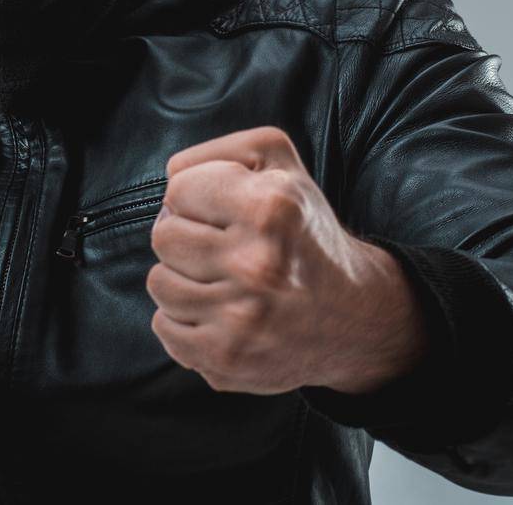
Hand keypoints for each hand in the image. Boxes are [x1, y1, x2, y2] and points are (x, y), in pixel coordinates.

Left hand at [147, 126, 428, 394]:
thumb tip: (170, 179)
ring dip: (184, 279)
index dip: (198, 195)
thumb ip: (219, 153)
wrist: (353, 316)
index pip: (178, 189)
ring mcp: (240, 318)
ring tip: (224, 280)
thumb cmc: (305, 231)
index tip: (224, 210)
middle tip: (225, 246)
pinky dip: (185, 319)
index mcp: (271, 207)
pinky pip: (164, 327)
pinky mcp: (225, 359)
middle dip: (188, 236)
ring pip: (159, 283)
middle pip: (163, 236)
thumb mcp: (280, 165)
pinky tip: (221, 312)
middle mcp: (256, 264)